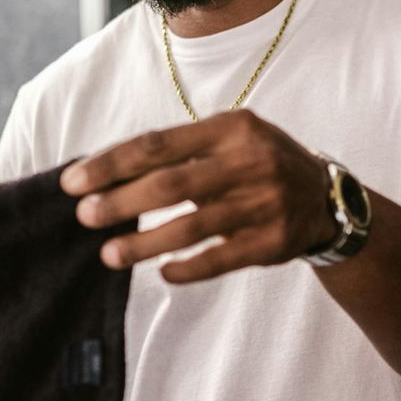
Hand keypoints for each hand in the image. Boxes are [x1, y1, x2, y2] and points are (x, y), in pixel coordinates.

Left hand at [61, 110, 337, 282]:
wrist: (326, 198)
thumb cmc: (259, 163)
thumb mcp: (231, 139)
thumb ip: (181, 151)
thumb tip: (107, 174)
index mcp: (232, 128)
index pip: (158, 144)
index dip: (111, 164)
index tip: (74, 181)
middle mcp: (250, 162)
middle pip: (170, 185)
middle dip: (120, 202)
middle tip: (84, 217)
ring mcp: (264, 204)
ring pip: (191, 227)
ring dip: (143, 243)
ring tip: (109, 254)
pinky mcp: (272, 243)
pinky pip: (219, 259)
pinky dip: (187, 269)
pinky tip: (161, 272)